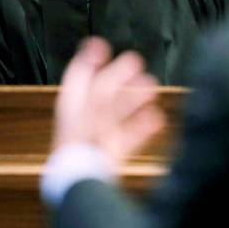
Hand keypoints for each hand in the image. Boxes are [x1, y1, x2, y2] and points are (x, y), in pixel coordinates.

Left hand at [52, 37, 166, 166]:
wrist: (84, 182)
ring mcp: (97, 136)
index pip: (77, 76)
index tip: (99, 44)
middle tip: (135, 62)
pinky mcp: (111, 153)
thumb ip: (98, 77)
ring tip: (151, 87)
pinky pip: (130, 135)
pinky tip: (156, 118)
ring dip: (135, 98)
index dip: (87, 59)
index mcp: (72, 104)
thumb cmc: (83, 143)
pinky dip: (143, 125)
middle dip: (120, 76)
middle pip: (102, 92)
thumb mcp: (94, 105)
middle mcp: (83, 119)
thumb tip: (95, 45)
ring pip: (118, 111)